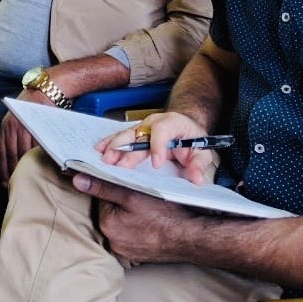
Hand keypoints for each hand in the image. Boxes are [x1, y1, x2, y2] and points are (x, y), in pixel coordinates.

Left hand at [0, 90, 50, 184]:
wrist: (46, 90)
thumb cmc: (32, 106)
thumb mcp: (16, 118)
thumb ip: (14, 135)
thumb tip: (15, 158)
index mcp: (5, 126)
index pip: (2, 153)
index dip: (2, 170)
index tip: (4, 184)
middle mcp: (13, 127)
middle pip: (13, 156)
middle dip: (14, 173)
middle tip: (17, 187)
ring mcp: (26, 127)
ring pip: (25, 153)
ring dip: (26, 169)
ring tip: (30, 181)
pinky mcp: (39, 127)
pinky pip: (37, 148)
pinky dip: (39, 159)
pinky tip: (41, 168)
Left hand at [69, 174, 200, 265]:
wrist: (193, 238)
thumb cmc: (166, 214)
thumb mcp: (133, 193)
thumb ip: (103, 186)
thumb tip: (77, 180)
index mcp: (107, 225)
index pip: (103, 199)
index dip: (116, 188)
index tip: (130, 186)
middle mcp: (113, 242)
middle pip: (111, 212)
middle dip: (122, 204)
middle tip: (143, 198)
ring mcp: (126, 251)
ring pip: (122, 224)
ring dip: (131, 216)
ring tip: (150, 211)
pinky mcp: (138, 256)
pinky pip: (132, 236)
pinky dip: (139, 228)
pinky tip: (152, 223)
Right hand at [97, 111, 217, 185]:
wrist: (185, 126)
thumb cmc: (192, 139)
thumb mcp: (202, 151)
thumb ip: (198, 165)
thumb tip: (196, 179)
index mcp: (172, 123)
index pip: (162, 131)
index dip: (158, 146)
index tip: (156, 163)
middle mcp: (153, 122)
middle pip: (138, 134)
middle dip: (127, 150)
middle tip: (119, 165)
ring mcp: (142, 126)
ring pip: (126, 135)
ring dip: (114, 147)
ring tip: (105, 159)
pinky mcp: (135, 133)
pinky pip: (120, 136)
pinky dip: (109, 143)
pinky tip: (100, 149)